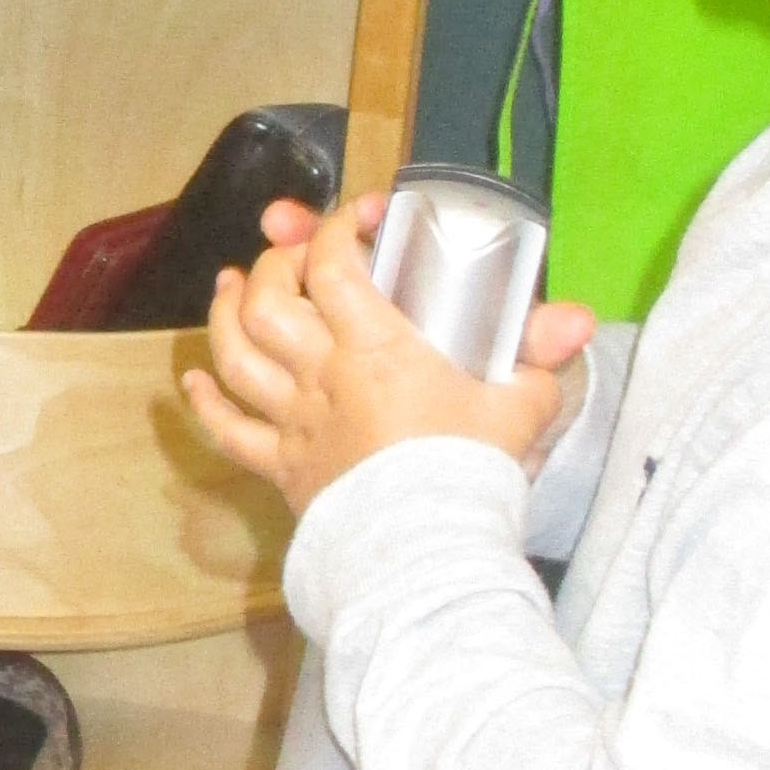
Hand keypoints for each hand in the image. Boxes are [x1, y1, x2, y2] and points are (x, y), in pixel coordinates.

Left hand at [180, 191, 599, 521]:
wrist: (431, 551)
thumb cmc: (473, 473)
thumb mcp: (520, 405)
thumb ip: (542, 355)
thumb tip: (577, 320)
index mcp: (375, 348)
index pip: (334, 265)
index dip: (338, 227)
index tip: (361, 217)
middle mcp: (322, 376)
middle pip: (270, 299)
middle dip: (276, 263)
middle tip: (295, 254)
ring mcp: (294, 422)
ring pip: (234, 353)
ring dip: (225, 314)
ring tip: (231, 287)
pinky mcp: (283, 468)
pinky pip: (229, 431)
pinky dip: (205, 404)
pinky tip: (192, 382)